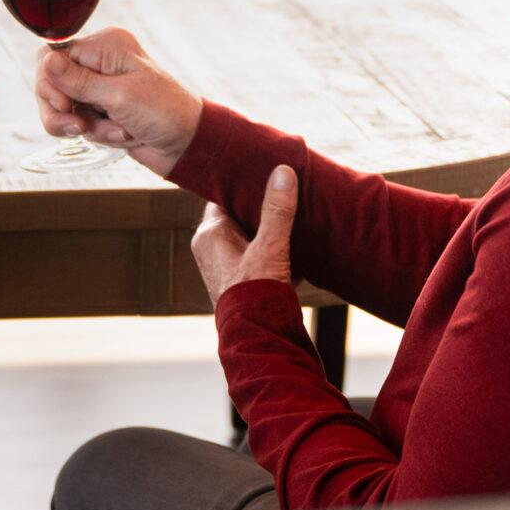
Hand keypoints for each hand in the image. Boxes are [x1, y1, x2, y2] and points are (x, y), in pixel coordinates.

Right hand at [33, 27, 204, 175]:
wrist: (189, 145)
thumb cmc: (165, 113)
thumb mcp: (120, 96)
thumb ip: (78, 81)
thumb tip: (45, 60)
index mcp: (105, 46)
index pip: (52, 55)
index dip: (51, 82)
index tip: (64, 104)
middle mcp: (99, 62)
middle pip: (50, 82)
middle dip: (64, 110)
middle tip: (81, 127)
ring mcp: (99, 88)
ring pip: (61, 108)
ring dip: (87, 126)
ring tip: (117, 131)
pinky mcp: (100, 111)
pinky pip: (77, 123)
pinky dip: (99, 134)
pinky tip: (123, 135)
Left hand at [190, 166, 297, 303]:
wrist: (260, 340)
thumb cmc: (256, 294)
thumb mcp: (270, 248)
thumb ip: (277, 211)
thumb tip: (282, 171)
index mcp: (209, 235)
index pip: (223, 195)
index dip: (243, 183)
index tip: (265, 169)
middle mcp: (212, 249)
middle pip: (238, 215)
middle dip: (262, 206)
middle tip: (286, 189)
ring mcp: (227, 266)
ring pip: (251, 236)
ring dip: (272, 230)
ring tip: (297, 213)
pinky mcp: (243, 281)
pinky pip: (260, 255)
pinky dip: (276, 250)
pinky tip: (299, 246)